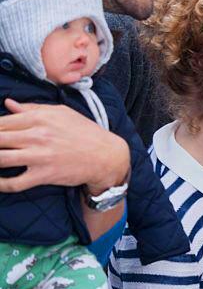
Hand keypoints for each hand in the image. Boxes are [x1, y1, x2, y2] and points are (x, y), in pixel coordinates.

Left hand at [0, 99, 129, 193]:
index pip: (1, 122)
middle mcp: (37, 135)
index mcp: (39, 118)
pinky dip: (1, 184)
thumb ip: (32, 108)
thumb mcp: (61, 113)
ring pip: (0, 159)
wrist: (107, 156)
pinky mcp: (44, 175)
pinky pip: (14, 183)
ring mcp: (40, 156)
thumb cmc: (85, 132)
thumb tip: (8, 104)